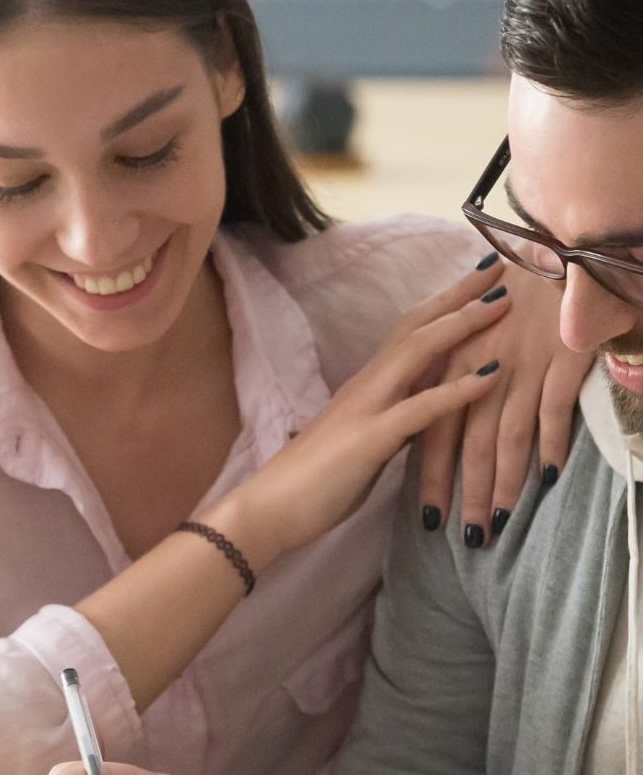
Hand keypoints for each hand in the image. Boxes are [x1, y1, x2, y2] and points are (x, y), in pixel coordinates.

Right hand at [225, 266, 509, 562]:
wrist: (269, 509)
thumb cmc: (314, 482)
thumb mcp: (365, 442)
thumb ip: (394, 421)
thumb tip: (424, 414)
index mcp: (368, 385)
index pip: (410, 330)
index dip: (445, 302)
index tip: (481, 279)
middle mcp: (368, 385)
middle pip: (418, 324)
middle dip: (460, 294)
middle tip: (502, 265)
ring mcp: (368, 408)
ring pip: (419, 351)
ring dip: (463, 324)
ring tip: (504, 302)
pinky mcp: (370, 440)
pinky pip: (421, 408)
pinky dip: (459, 389)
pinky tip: (493, 375)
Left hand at [419, 259, 591, 543]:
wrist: (554, 249)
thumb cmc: (514, 296)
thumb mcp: (473, 335)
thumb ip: (458, 378)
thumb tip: (446, 423)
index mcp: (452, 362)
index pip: (435, 428)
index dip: (432, 476)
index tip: (429, 518)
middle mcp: (480, 367)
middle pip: (468, 442)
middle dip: (466, 493)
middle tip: (466, 539)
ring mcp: (520, 363)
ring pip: (506, 435)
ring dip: (503, 483)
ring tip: (500, 522)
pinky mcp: (558, 357)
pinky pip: (552, 409)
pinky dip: (552, 444)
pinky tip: (549, 478)